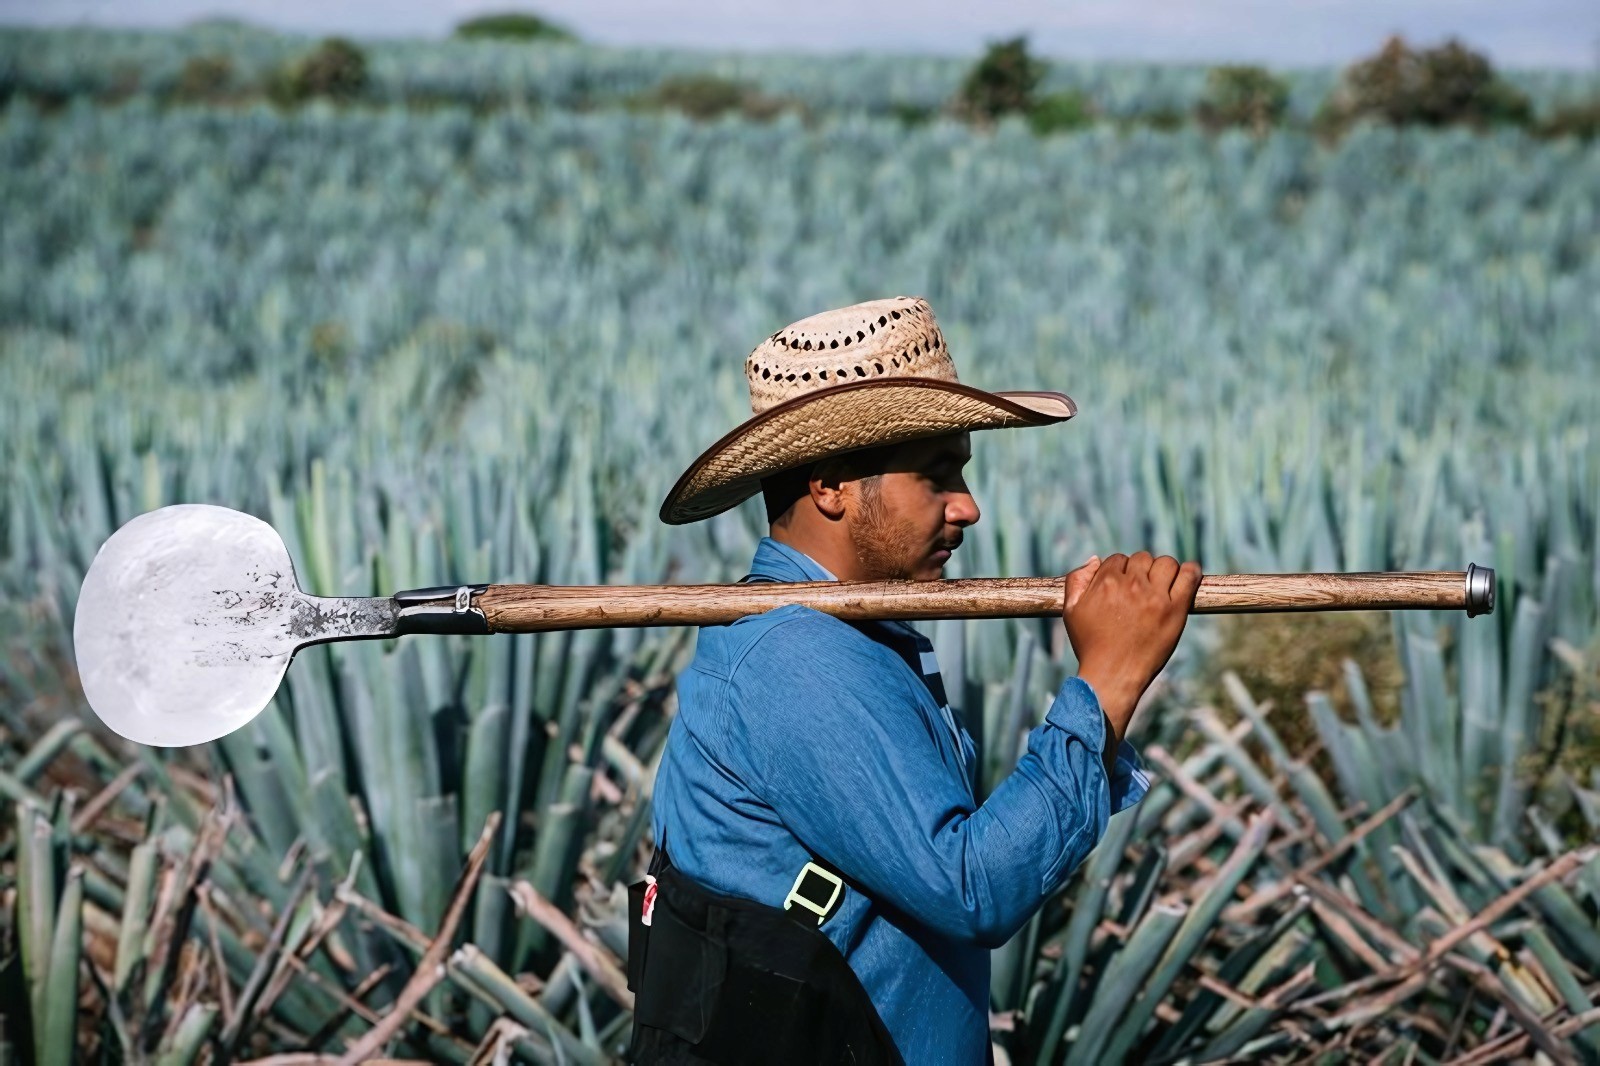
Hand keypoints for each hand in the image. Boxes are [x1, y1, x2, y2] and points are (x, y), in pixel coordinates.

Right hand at [1061, 551, 1201, 745]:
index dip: (1122, 571)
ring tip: (1163, 586)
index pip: (1119, 559)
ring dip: (1164, 570)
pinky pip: (1189, 577)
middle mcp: (1131, 585)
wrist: (1111, 675)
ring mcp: (1155, 596)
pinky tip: (1190, 574)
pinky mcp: (1175, 609)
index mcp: (1105, 582)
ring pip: (1166, 563)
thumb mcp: (1071, 610)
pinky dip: (1191, 571)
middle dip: (1142, 571)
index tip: (1125, 587)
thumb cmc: (1090, 645)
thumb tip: (1095, 559)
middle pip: (1142, 558)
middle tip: (1143, 590)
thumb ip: (1076, 580)